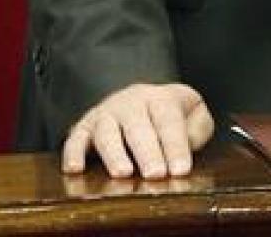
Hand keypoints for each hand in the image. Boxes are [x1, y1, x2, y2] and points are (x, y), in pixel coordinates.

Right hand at [61, 82, 213, 180]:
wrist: (138, 97)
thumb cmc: (168, 114)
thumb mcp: (192, 111)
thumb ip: (198, 127)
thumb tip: (188, 145)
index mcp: (159, 98)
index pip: (169, 120)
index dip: (175, 146)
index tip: (180, 169)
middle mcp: (130, 103)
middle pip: (138, 127)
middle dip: (147, 152)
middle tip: (155, 173)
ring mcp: (106, 114)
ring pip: (107, 132)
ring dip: (114, 153)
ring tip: (123, 173)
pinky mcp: (85, 127)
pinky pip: (76, 138)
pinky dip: (73, 153)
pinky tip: (74, 169)